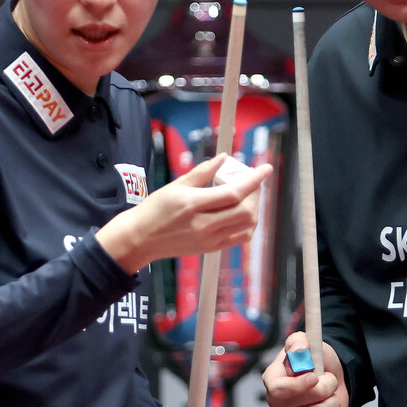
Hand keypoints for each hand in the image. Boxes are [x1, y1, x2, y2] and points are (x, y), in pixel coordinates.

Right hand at [96, 153, 270, 273]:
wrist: (141, 238)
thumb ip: (202, 172)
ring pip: (246, 225)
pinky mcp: (210, 249)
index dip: (254, 180)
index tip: (265, 168)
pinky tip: (242, 213)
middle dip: (256, 193)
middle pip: (245, 211)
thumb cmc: (155, 209)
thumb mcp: (176, 185)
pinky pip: (239, 238)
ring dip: (254, 208)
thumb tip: (223, 158)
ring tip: (248, 196)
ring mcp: (208, 239)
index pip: (234, 193)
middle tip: (253, 181)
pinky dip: (248, 225)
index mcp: (193, 204)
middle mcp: (203, 224)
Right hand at [261, 332, 347, 406]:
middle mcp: (277, 403)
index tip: (314, 377)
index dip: (297, 386)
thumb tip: (300, 351)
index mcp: (273, 379)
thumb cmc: (317, 362)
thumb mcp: (309, 344)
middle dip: (321, 391)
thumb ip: (300, 343)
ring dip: (332, 403)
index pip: (278, 389)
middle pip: (296, 405)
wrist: (334, 378)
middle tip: (329, 380)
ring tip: (330, 395)